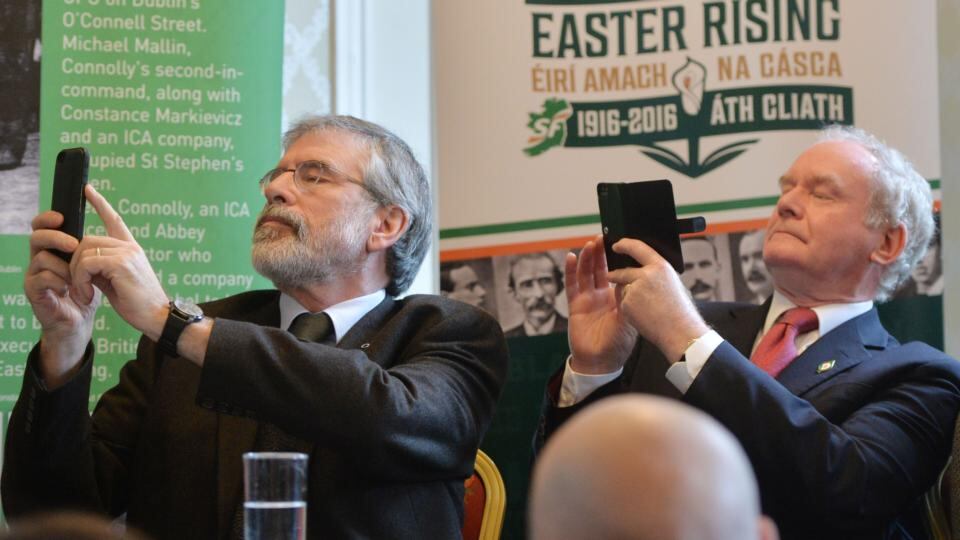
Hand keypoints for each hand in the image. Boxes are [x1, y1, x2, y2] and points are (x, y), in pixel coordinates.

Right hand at [24, 211, 100, 384]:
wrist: (81, 322)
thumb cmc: (88, 292)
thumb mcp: (95, 267)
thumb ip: (94, 248)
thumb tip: (107, 218)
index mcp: (54, 250)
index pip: (42, 226)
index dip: (47, 218)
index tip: (62, 216)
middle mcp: (40, 259)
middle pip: (37, 237)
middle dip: (55, 237)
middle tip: (73, 244)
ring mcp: (34, 275)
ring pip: (41, 258)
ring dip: (64, 266)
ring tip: (78, 280)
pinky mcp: (33, 291)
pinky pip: (41, 278)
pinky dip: (59, 282)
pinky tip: (68, 290)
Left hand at [69, 185, 168, 340]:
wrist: (156, 316)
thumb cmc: (137, 303)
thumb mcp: (116, 281)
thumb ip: (101, 267)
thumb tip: (80, 261)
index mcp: (130, 249)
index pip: (114, 219)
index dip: (100, 203)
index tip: (87, 189)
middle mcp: (130, 247)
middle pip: (86, 239)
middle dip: (74, 262)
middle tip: (78, 285)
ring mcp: (126, 253)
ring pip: (84, 250)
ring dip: (76, 274)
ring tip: (84, 292)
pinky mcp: (121, 263)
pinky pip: (87, 263)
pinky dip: (81, 280)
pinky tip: (88, 294)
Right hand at [566, 236, 637, 373]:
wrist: (600, 362)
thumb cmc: (618, 344)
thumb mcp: (628, 320)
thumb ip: (627, 300)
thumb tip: (627, 278)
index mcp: (618, 297)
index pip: (617, 272)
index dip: (616, 259)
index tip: (619, 244)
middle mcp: (602, 295)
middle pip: (600, 268)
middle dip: (601, 253)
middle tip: (603, 237)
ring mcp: (588, 299)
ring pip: (586, 273)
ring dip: (587, 258)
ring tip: (590, 244)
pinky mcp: (575, 305)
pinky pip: (572, 284)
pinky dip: (571, 270)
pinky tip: (571, 257)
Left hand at [607, 239, 709, 362]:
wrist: (680, 332)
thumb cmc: (681, 312)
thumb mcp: (673, 285)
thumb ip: (657, 276)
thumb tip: (643, 272)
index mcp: (661, 267)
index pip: (638, 248)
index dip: (625, 244)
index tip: (617, 245)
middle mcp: (646, 274)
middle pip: (624, 271)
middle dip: (615, 274)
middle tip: (611, 275)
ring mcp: (635, 288)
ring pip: (622, 288)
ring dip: (628, 295)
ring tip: (646, 308)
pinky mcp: (628, 303)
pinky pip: (623, 302)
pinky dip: (629, 308)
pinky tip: (644, 316)